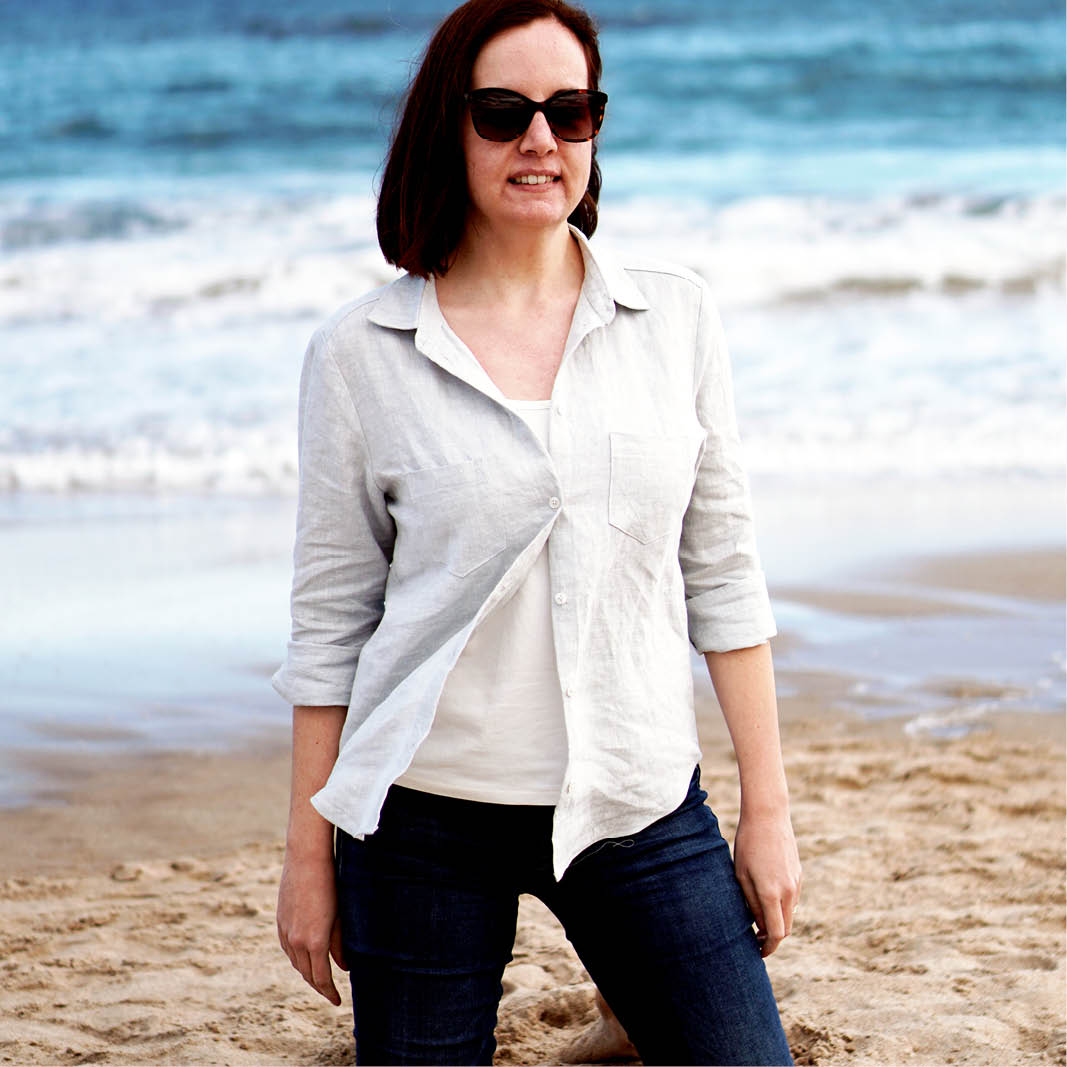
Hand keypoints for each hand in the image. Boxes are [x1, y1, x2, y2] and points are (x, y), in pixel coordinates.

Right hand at [276, 849, 347, 1003]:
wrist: (306, 857)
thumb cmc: (331, 883)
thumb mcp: (340, 916)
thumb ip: (341, 944)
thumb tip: (345, 967)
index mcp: (314, 942)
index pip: (321, 978)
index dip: (329, 992)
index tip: (337, 1001)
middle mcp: (296, 941)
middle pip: (307, 974)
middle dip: (319, 986)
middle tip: (330, 992)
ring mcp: (285, 931)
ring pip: (296, 962)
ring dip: (307, 972)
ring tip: (319, 977)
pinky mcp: (280, 921)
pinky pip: (287, 948)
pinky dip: (297, 958)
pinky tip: (304, 956)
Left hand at [732, 808, 801, 957]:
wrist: (768, 815)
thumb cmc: (748, 844)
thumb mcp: (741, 875)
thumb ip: (750, 903)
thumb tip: (758, 925)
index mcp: (772, 893)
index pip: (776, 934)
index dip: (768, 948)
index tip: (757, 952)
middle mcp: (789, 891)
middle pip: (786, 928)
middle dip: (772, 937)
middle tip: (755, 939)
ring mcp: (797, 883)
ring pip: (790, 914)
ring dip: (777, 921)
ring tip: (758, 919)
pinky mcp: (799, 874)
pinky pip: (792, 899)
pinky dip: (782, 906)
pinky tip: (767, 898)